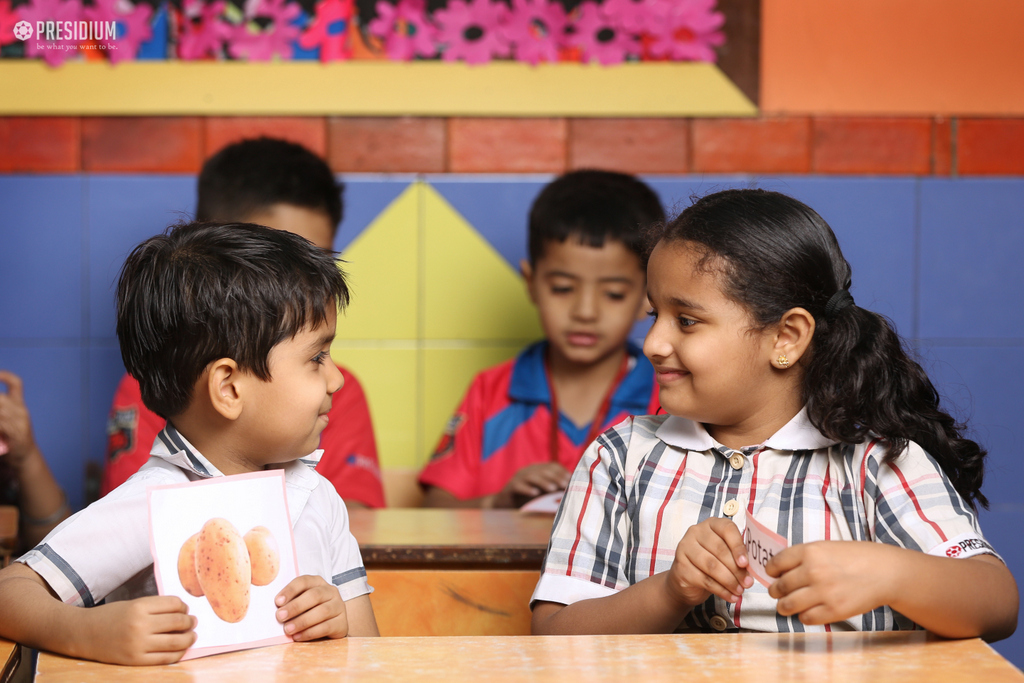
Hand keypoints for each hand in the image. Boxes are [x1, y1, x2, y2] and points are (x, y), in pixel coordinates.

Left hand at [0, 370, 38, 466]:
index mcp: (19, 405)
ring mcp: (21, 421)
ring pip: (1, 410)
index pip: (16, 383)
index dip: (5, 375)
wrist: (24, 458)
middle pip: (1, 398)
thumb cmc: (10, 440)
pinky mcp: (18, 433)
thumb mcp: (6, 421)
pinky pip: (2, 424)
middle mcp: (21, 410)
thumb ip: (1, 409)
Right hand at [82, 596, 195, 664]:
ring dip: (189, 638)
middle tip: (193, 622)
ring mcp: (138, 644)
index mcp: (139, 607)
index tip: (185, 609)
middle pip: (178, 622)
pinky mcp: (135, 660)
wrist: (83, 633)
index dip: (184, 606)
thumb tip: (184, 613)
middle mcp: (140, 625)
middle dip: (190, 622)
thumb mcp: (133, 604)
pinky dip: (178, 653)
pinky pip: (165, 658)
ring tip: (192, 635)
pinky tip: (181, 649)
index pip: (174, 604)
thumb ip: (156, 608)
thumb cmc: (110, 617)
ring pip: (176, 642)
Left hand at [275, 575, 347, 640]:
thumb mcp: (301, 603)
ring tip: (288, 629)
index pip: (304, 581)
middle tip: (280, 617)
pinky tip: (298, 637)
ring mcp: (339, 606)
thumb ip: (290, 603)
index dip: (290, 590)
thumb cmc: (310, 611)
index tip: (277, 602)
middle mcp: (330, 592)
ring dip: (302, 621)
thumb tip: (275, 610)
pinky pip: (326, 627)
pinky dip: (310, 632)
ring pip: (322, 611)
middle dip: (295, 606)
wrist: (332, 625)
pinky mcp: (342, 623)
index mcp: (318, 583)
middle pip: (314, 596)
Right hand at [502, 463, 570, 499]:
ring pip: (531, 476)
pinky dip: (527, 489)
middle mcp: (527, 471)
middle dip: (555, 477)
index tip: (571, 479)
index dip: (562, 471)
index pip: (551, 466)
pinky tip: (535, 494)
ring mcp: (517, 478)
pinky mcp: (509, 487)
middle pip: (543, 470)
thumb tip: (571, 491)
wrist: (504, 504)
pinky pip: (518, 486)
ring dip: (543, 482)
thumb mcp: (542, 494)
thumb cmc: (527, 499)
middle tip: (565, 485)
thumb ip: (553, 490)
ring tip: (553, 489)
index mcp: (536, 469)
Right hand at [666, 518, 751, 607]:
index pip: (726, 529)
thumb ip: (737, 555)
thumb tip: (751, 569)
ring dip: (729, 581)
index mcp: (711, 524)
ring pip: (712, 566)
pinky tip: (730, 596)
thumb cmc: (710, 562)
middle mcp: (695, 532)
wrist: (685, 579)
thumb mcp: (725, 554)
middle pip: (720, 549)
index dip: (738, 546)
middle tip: (747, 583)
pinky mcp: (681, 567)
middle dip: (736, 569)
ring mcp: (685, 548)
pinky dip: (721, 590)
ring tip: (740, 591)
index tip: (746, 563)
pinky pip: (705, 580)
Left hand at [767, 540, 895, 625]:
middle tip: (777, 592)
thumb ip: (804, 557)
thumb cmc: (856, 557)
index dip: (770, 571)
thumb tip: (780, 569)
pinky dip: (803, 616)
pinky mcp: (834, 611)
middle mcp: (813, 571)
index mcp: (810, 552)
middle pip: (779, 586)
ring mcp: (823, 592)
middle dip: (775, 591)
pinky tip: (807, 611)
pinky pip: (806, 618)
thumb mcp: (826, 547)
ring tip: (785, 605)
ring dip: (783, 606)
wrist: (885, 572)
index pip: (776, 564)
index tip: (771, 574)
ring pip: (787, 605)